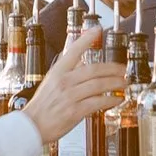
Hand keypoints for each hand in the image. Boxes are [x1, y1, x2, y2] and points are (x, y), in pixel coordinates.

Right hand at [27, 33, 126, 147]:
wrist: (32, 126)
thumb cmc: (41, 106)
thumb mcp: (51, 83)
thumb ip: (68, 73)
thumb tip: (83, 64)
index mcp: (57, 72)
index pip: (73, 51)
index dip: (85, 39)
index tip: (96, 30)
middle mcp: (64, 82)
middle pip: (93, 69)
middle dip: (112, 68)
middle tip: (123, 69)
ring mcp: (70, 96)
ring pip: (98, 85)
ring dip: (115, 83)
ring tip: (124, 83)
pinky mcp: (75, 111)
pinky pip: (98, 102)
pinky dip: (110, 100)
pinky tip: (117, 99)